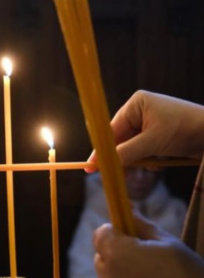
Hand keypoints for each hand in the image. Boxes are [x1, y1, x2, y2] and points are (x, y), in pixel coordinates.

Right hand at [87, 90, 203, 169]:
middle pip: (120, 139)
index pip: (112, 129)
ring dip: (139, 159)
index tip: (91, 166)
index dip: (102, 149)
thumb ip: (126, 153)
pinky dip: (148, 159)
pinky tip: (158, 162)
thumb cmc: (186, 129)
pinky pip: (143, 149)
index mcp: (136, 104)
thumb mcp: (153, 142)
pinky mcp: (159, 134)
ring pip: (132, 147)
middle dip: (124, 156)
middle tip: (120, 173)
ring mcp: (150, 122)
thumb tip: (102, 164)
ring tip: (152, 164)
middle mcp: (140, 111)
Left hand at [94, 215, 203, 277]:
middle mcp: (107, 277)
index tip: (130, 238)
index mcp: (117, 253)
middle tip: (144, 263)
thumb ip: (140, 224)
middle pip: (102, 258)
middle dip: (117, 257)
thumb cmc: (187, 274)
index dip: (115, 233)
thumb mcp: (168, 242)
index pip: (100, 234)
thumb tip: (126, 207)